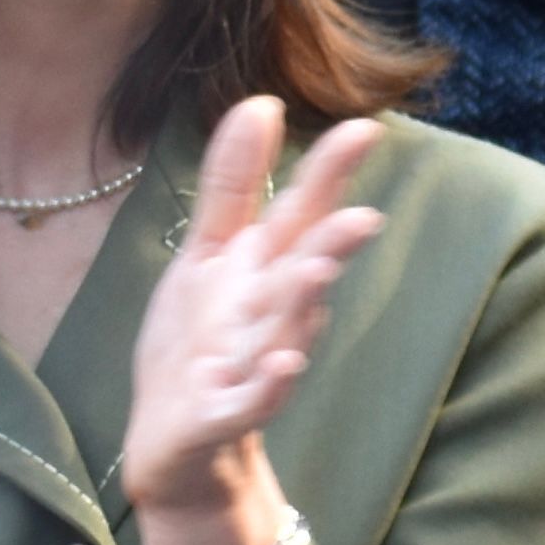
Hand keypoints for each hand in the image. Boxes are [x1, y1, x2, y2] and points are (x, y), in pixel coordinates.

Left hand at [119, 100, 384, 544]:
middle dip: (332, 245)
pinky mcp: (226, 414)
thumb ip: (235, 182)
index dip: (330, 174)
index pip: (301, 214)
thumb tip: (262, 101)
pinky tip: (281, 363)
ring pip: (285, 330)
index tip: (366, 127)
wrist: (179, 443)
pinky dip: (268, 385)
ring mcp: (253, 363)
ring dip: (303, 303)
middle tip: (365, 215)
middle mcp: (269, 311)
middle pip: (305, 271)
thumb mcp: (208, 253)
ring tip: (319, 272)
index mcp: (264, 268)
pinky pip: (252, 400)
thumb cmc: (200, 340)